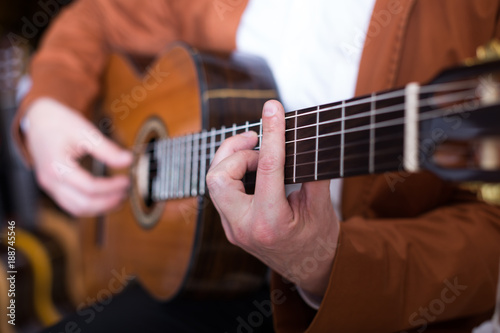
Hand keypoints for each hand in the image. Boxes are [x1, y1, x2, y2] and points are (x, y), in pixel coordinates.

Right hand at [23, 98, 132, 215]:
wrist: (37, 120)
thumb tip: (128, 160)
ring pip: (76, 209)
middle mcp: (50, 180)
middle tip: (125, 191)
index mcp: (57, 166)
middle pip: (83, 204)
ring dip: (100, 207)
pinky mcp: (53, 187)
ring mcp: (50, 186)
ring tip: (119, 197)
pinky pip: (71, 205)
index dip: (111, 187)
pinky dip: (89, 206)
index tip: (126, 180)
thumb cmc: (58, 122)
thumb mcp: (84, 130)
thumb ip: (107, 149)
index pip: (89, 187)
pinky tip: (104, 199)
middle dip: (108, 201)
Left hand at [207, 100, 339, 297]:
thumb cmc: (319, 242)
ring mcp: (233, 228)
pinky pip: (221, 191)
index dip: (272, 134)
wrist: (311, 271)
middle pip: (219, 177)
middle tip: (257, 140)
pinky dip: (233, 172)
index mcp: (271, 224)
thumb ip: (312, 173)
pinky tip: (252, 167)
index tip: (273, 109)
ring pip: (214, 183)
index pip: (268, 169)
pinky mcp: (231, 225)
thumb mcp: (322, 207)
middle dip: (235, 151)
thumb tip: (306, 138)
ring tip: (257, 151)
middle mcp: (244, 227)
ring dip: (232, 160)